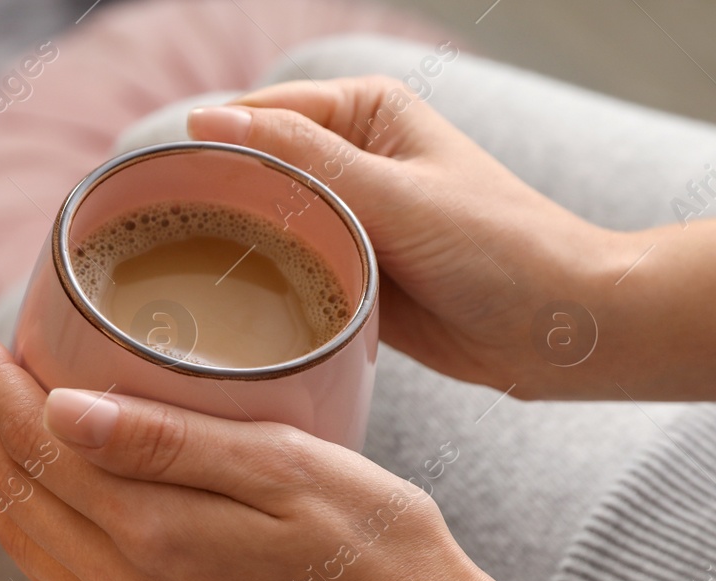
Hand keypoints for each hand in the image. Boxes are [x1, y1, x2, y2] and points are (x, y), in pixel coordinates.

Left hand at [0, 319, 643, 580]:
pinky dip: (21, 527)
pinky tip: (22, 496)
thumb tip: (58, 409)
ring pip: (25, 542)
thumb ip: (169, 442)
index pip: (40, 450)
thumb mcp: (286, 469)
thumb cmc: (375, 544)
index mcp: (154, 537)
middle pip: (16, 496)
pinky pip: (56, 580)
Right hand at [188, 78, 639, 399]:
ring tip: (182, 282)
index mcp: (364, 113)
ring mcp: (346, 220)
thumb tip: (208, 120)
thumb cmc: (500, 248)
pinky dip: (259, 288)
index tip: (155, 192)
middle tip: (160, 248)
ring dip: (232, 252)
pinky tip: (225, 310)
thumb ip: (302, 161)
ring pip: (261, 226)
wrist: (560, 331)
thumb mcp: (395, 196)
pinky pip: (283, 273)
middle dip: (211, 205)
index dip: (208, 151)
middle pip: (251, 173)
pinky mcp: (346, 274)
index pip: (259, 117)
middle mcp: (350, 160)